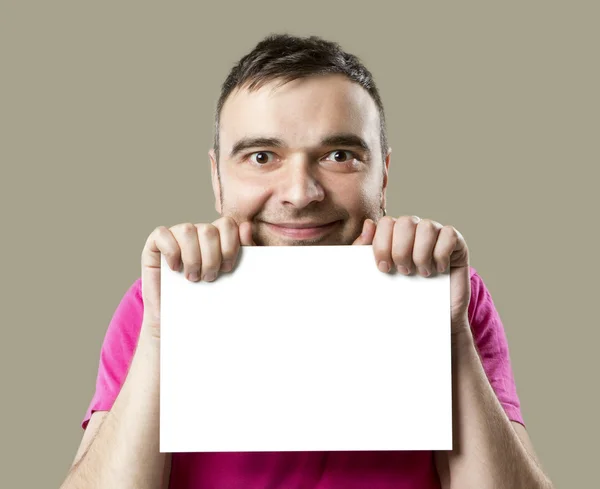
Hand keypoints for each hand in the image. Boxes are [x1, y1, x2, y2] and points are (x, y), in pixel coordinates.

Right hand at [140, 217, 254, 337]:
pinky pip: (161, 234)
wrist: (182, 322)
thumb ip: (242, 251)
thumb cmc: (208, 299)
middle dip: (211, 257)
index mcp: (215, 236)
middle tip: (209, 278)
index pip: (227, 224)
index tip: (227, 268)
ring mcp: (174, 237)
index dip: (229, 245)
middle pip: (209, 230)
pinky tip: (174, 269)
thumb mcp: (231, 275)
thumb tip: (246, 226)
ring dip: (193, 258)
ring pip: (187, 230)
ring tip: (193, 277)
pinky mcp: (153, 246)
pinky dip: (171, 252)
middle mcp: (196, 233)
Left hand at [354, 216, 470, 334]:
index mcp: (396, 233)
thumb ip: (365, 250)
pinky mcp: (457, 243)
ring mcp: (437, 234)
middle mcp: (416, 229)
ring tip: (421, 273)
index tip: (384, 268)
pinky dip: (441, 254)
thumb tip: (369, 223)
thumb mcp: (378, 273)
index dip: (383, 245)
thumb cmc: (402, 293)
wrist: (431, 318)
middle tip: (403, 272)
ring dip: (421, 254)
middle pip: (405, 222)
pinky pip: (449, 235)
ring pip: (427, 226)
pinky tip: (439, 269)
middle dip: (401, 250)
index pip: (386, 223)